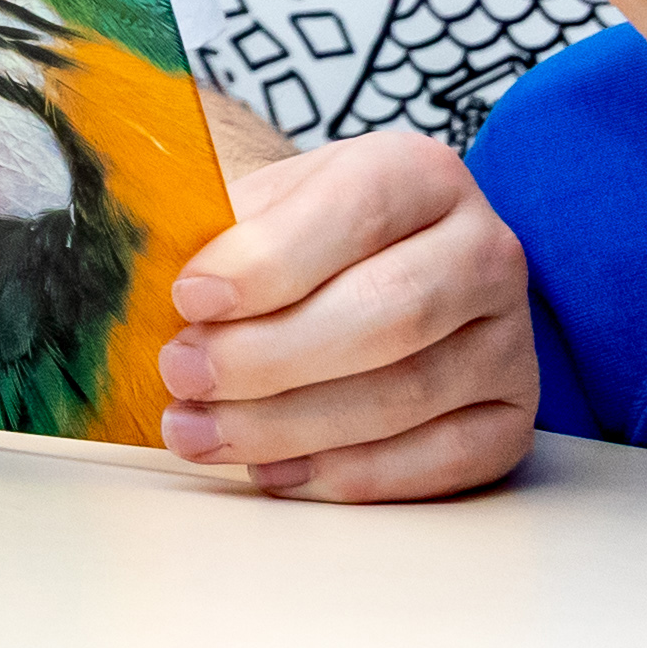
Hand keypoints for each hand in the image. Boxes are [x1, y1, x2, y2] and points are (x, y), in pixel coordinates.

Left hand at [159, 129, 535, 499]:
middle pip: (389, 313)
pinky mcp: (514, 413)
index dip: (267, 262)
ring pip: (409, 393)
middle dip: (271, 357)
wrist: (361, 268)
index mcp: (418, 173)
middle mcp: (484, 249)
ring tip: (201, 433)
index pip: (354, 212)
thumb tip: (133, 267)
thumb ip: (207, 227)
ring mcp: (510, 337)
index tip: (189, 299)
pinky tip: (276, 472)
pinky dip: (354, 474)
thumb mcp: (251, 202)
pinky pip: (446, 459)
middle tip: (182, 376)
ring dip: (291, 425)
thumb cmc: (291, 238)